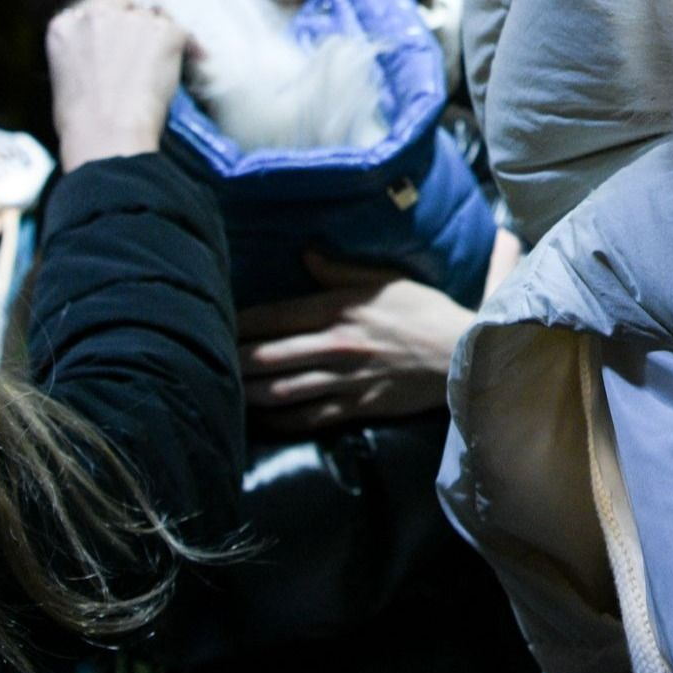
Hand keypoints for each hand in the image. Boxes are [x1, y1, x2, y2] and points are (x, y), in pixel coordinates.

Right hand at [48, 0, 188, 169]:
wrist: (107, 133)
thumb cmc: (82, 122)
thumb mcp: (65, 77)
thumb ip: (83, 52)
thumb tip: (106, 55)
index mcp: (64, 26)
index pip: (92, 10)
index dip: (109, 25)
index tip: (118, 41)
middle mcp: (95, 14)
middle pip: (123, 3)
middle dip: (134, 21)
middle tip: (145, 46)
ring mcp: (131, 20)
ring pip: (153, 19)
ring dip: (157, 38)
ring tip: (159, 70)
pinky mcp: (164, 31)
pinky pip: (181, 32)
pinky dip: (188, 47)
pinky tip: (193, 61)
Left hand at [237, 255, 474, 433]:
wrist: (462, 355)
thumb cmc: (426, 312)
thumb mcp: (388, 280)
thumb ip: (341, 271)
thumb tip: (304, 254)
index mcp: (341, 309)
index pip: (276, 316)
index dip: (243, 321)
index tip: (219, 320)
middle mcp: (336, 346)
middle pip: (269, 356)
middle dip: (235, 358)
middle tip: (210, 359)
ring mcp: (344, 380)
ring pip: (282, 390)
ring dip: (249, 390)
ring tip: (226, 388)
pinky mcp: (356, 407)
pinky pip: (308, 417)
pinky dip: (280, 419)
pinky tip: (262, 418)